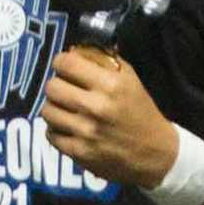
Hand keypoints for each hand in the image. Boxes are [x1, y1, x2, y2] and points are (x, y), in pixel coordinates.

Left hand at [39, 43, 181, 190]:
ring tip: (65, 109)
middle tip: (65, 89)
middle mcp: (96, 107)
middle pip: (52, 87)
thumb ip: (103, 61)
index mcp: (111, 85)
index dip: (61, 62)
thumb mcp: (130, 80)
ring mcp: (86, 132)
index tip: (65, 66)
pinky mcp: (79, 152)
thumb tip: (74, 50)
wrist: (156, 154)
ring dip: (54, 107)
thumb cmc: (141, 112)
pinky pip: (50, 135)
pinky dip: (56, 130)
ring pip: (47, 111)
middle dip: (57, 85)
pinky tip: (68, 128)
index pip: (66, 63)